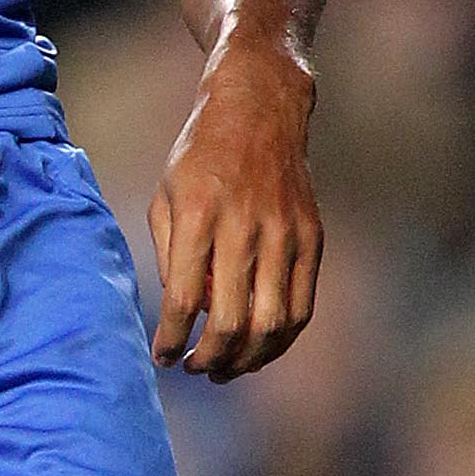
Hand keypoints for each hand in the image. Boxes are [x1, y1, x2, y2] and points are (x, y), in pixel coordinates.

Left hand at [148, 39, 321, 379]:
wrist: (260, 107)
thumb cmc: (201, 155)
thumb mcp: (166, 195)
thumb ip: (170, 256)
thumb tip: (184, 315)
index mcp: (198, 212)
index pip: (182, 298)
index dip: (170, 339)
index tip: (162, 357)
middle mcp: (244, 225)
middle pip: (229, 320)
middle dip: (208, 358)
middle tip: (195, 367)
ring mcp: (284, 233)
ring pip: (271, 323)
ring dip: (246, 359)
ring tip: (226, 368)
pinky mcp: (311, 237)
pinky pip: (302, 306)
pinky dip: (281, 339)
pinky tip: (260, 348)